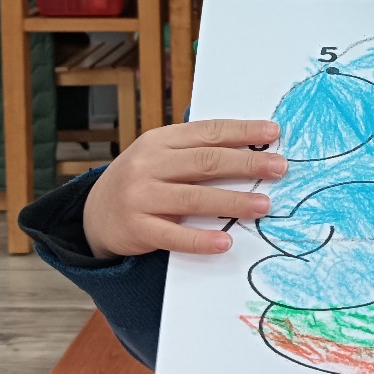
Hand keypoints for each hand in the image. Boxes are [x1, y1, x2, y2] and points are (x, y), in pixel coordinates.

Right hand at [82, 119, 286, 259]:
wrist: (94, 213)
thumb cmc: (143, 180)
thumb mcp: (161, 155)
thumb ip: (197, 150)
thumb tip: (252, 146)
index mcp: (160, 141)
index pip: (207, 132)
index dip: (242, 131)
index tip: (273, 132)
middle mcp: (149, 165)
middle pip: (206, 162)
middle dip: (247, 163)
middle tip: (279, 168)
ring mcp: (141, 197)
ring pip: (194, 198)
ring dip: (233, 201)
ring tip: (263, 205)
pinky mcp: (137, 228)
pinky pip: (174, 236)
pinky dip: (201, 240)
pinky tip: (226, 242)